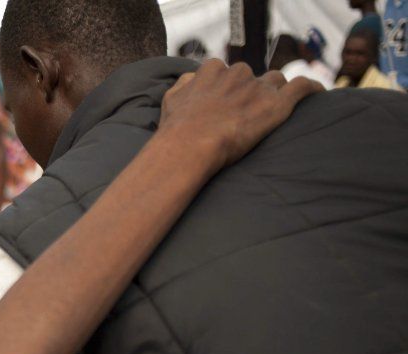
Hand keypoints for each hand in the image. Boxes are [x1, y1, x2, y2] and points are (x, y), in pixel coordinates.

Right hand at [159, 60, 324, 170]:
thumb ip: (186, 83)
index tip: (226, 101)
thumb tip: (193, 78)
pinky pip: (302, 88)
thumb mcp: (171, 98)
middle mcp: (238, 73)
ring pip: (275, 81)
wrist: (189, 146)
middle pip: (252, 76)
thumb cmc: (176, 128)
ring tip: (271, 110)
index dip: (228, 87)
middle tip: (244, 113)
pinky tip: (319, 93)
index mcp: (213, 70)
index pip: (226, 71)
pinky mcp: (276, 105)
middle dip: (250, 90)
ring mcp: (258, 88)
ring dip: (274, 92)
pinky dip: (311, 88)